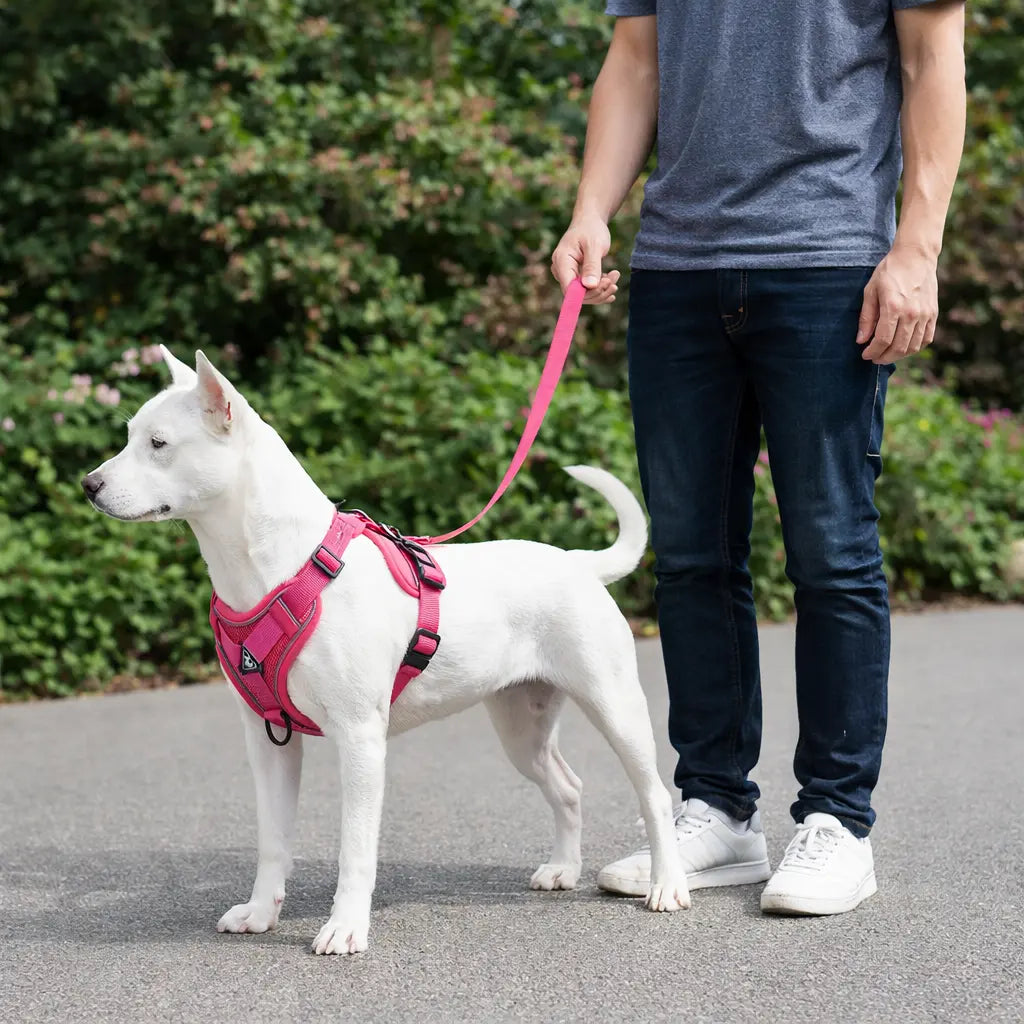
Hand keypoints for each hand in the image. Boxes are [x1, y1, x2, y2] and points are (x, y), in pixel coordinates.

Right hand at [550, 214, 619, 304]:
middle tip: (614, 280)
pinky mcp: (576, 277)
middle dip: (598, 291)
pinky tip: (612, 284)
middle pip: (577, 294)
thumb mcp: (594, 245)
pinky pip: (587, 290)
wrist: (589, 222)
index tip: (606, 284)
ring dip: (602, 290)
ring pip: (584, 294)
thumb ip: (592, 265)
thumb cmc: (591, 229)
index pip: (569, 289)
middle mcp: (561, 271)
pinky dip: (601, 288)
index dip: (587, 293)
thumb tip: (590, 286)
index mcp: (561, 261)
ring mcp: (568, 275)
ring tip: (615, 276)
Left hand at [857, 246, 938, 363]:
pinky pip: (926, 339)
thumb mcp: (870, 291)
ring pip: (913, 347)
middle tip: (874, 358)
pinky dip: (915, 348)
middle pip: (898, 347)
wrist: (916, 256)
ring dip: (899, 356)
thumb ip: (866, 317)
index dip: (872, 351)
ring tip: (887, 354)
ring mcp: (925, 314)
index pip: (883, 340)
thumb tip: (861, 341)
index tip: (865, 354)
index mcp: (893, 307)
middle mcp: (912, 313)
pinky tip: (904, 347)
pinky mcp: (934, 313)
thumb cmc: (889, 271)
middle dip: (884, 357)